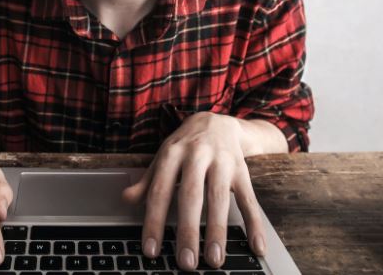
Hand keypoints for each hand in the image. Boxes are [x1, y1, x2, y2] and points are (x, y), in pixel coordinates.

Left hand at [122, 112, 266, 270]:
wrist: (217, 121)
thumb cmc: (185, 146)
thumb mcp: (163, 158)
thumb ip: (147, 181)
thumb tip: (126, 199)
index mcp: (172, 153)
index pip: (160, 190)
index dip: (154, 221)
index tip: (152, 250)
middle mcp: (197, 155)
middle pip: (191, 195)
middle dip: (188, 230)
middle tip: (186, 262)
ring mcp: (222, 161)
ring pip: (220, 198)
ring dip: (217, 231)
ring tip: (214, 260)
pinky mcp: (242, 169)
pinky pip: (249, 199)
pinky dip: (254, 224)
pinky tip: (256, 246)